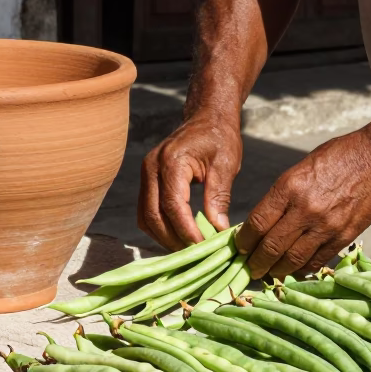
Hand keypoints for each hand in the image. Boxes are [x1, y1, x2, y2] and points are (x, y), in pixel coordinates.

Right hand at [138, 113, 242, 249]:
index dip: (185, 229)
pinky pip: (146, 212)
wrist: (206, 118)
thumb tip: (219, 229)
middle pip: (153, 215)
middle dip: (173, 238)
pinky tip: (177, 235)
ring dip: (163, 237)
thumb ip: (219, 197)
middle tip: (195, 253)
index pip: (172, 204)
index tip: (202, 245)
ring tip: (187, 248)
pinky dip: (159, 228)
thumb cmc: (219, 138)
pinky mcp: (147, 181)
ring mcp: (146, 174)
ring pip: (145, 217)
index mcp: (172, 161)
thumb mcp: (226, 165)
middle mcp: (152, 167)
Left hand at [236, 126, 370, 278]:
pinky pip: (317, 260)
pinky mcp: (343, 236)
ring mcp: (325, 226)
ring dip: (277, 271)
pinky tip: (294, 271)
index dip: (245, 241)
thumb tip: (262, 224)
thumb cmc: (334, 158)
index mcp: (289, 189)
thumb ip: (280, 198)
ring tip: (269, 274)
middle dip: (257, 262)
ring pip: (293, 259)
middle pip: (272, 247)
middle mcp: (305, 210)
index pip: (257, 224)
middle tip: (250, 269)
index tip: (240, 248)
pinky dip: (302, 269)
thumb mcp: (297, 171)